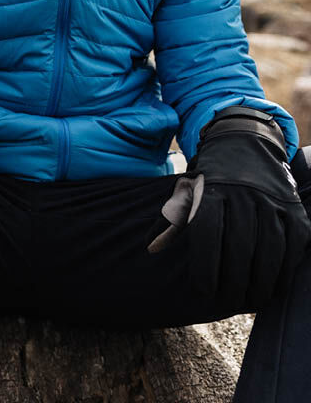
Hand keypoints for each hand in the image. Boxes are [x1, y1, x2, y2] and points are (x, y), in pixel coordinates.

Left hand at [147, 107, 310, 309]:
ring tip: (250, 302)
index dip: (206, 267)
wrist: (245, 141)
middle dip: (233, 281)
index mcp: (212, 190)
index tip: (202, 290)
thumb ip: (170, 221)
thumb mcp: (187, 191)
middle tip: (227, 302)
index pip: (208, 234)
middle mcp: (243, 193)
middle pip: (240, 246)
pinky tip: (274, 287)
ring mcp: (272, 199)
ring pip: (270, 248)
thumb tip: (150, 249)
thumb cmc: (210, 177)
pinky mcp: (294, 207)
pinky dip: (285, 270)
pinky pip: (294, 244)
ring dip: (261, 282)